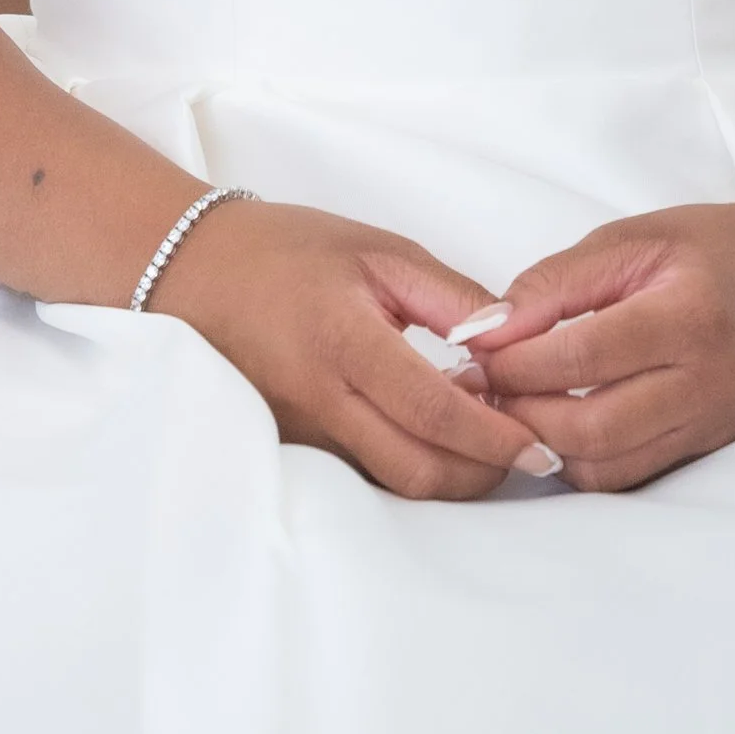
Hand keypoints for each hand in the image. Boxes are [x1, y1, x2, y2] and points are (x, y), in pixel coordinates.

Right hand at [153, 200, 562, 499]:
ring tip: (483, 434)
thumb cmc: (290, 250)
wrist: (195, 270)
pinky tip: (435, 433)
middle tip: (522, 444)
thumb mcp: (378, 250)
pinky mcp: (299, 448)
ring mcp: (306, 433)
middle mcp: (322, 399)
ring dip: (452, 473)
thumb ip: (451, 297)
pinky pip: (369, 474)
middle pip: (418, 471)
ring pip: (396, 483)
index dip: (495, 436)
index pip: (433, 411)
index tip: (539, 441)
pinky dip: (414, 464)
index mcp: (344, 340)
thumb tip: (513, 342)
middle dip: (482, 472)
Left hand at [468, 199, 734, 489]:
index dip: (518, 360)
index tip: (472, 349)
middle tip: (479, 384)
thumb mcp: (628, 239)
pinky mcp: (707, 450)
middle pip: (595, 427)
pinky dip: (581, 459)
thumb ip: (554, 283)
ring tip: (506, 404)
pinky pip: (631, 474)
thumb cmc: (705, 249)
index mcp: (690, 317)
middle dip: (522, 411)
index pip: (586, 356)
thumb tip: (485, 329)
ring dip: (545, 443)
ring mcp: (711, 427)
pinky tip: (551, 423)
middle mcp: (708, 384)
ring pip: (609, 466)